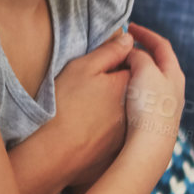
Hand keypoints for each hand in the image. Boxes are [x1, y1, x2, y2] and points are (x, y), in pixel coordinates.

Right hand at [45, 29, 135, 187]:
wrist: (57, 153)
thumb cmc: (66, 106)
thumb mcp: (84, 68)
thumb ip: (110, 51)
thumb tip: (128, 39)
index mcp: (131, 84)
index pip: (134, 63)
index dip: (117, 58)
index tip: (99, 60)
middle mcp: (137, 108)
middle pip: (131, 86)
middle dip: (117, 80)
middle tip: (90, 82)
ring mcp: (129, 130)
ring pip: (124, 108)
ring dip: (112, 103)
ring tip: (85, 104)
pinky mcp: (119, 148)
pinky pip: (115, 129)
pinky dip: (105, 123)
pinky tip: (85, 125)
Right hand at [122, 23, 184, 157]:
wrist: (150, 146)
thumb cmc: (149, 106)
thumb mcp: (144, 70)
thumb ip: (138, 56)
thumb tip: (132, 52)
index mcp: (174, 73)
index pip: (162, 45)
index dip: (146, 33)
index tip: (129, 27)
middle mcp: (174, 88)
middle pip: (158, 62)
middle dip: (142, 51)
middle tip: (124, 46)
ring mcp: (166, 106)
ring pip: (150, 80)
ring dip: (136, 70)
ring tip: (119, 67)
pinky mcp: (155, 120)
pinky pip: (143, 95)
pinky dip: (132, 86)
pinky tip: (120, 93)